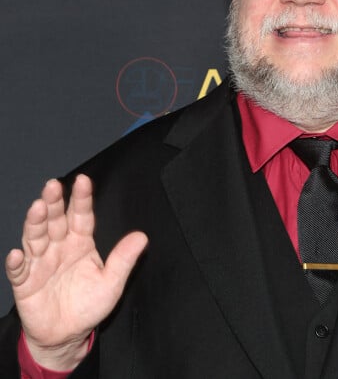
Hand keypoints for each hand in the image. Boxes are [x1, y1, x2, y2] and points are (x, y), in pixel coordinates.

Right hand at [5, 174, 147, 369]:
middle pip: (55, 220)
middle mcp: (59, 247)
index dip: (82, 198)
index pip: (81, 215)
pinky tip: (18, 253)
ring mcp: (40, 263)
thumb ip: (123, 259)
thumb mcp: (112, 282)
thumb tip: (142, 237)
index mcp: (81, 242)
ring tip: (37, 208)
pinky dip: (17, 262)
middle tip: (53, 186)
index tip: (83, 181)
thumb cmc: (89, 304)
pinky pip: (19, 271)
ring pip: (35, 238)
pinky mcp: (25, 283)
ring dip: (35, 223)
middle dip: (53, 202)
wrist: (67, 334)